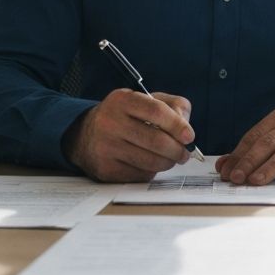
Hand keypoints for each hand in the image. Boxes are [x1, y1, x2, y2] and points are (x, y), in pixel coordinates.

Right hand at [63, 89, 194, 181]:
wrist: (86, 135)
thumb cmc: (125, 116)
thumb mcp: (145, 100)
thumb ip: (172, 106)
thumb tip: (186, 128)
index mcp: (122, 100)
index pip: (156, 111)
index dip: (177, 125)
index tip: (189, 136)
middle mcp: (110, 122)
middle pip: (156, 140)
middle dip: (177, 150)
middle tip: (184, 153)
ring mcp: (106, 147)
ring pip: (151, 161)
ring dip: (168, 163)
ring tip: (170, 159)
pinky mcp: (106, 169)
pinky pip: (140, 175)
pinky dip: (152, 171)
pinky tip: (150, 164)